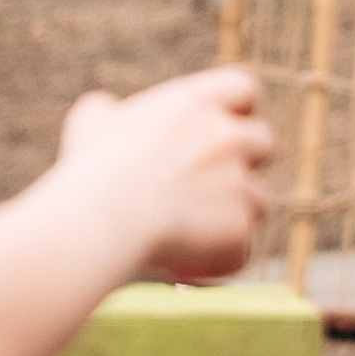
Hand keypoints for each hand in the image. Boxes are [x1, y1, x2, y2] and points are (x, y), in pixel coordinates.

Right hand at [58, 67, 275, 279]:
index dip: (239, 108)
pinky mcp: (239, 229)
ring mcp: (239, 184)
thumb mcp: (90, 124)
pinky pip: (241, 250)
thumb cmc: (90, 168)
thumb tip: (106, 110)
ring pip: (260, 200)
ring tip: (194, 231)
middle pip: (265, 142)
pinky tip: (188, 267)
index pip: (243, 88)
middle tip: (211, 183)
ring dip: (235, 214)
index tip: (224, 125)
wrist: (101, 215)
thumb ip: (106, 112)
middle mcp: (228, 139)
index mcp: (196, 104)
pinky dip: (220, 260)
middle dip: (246, 162)